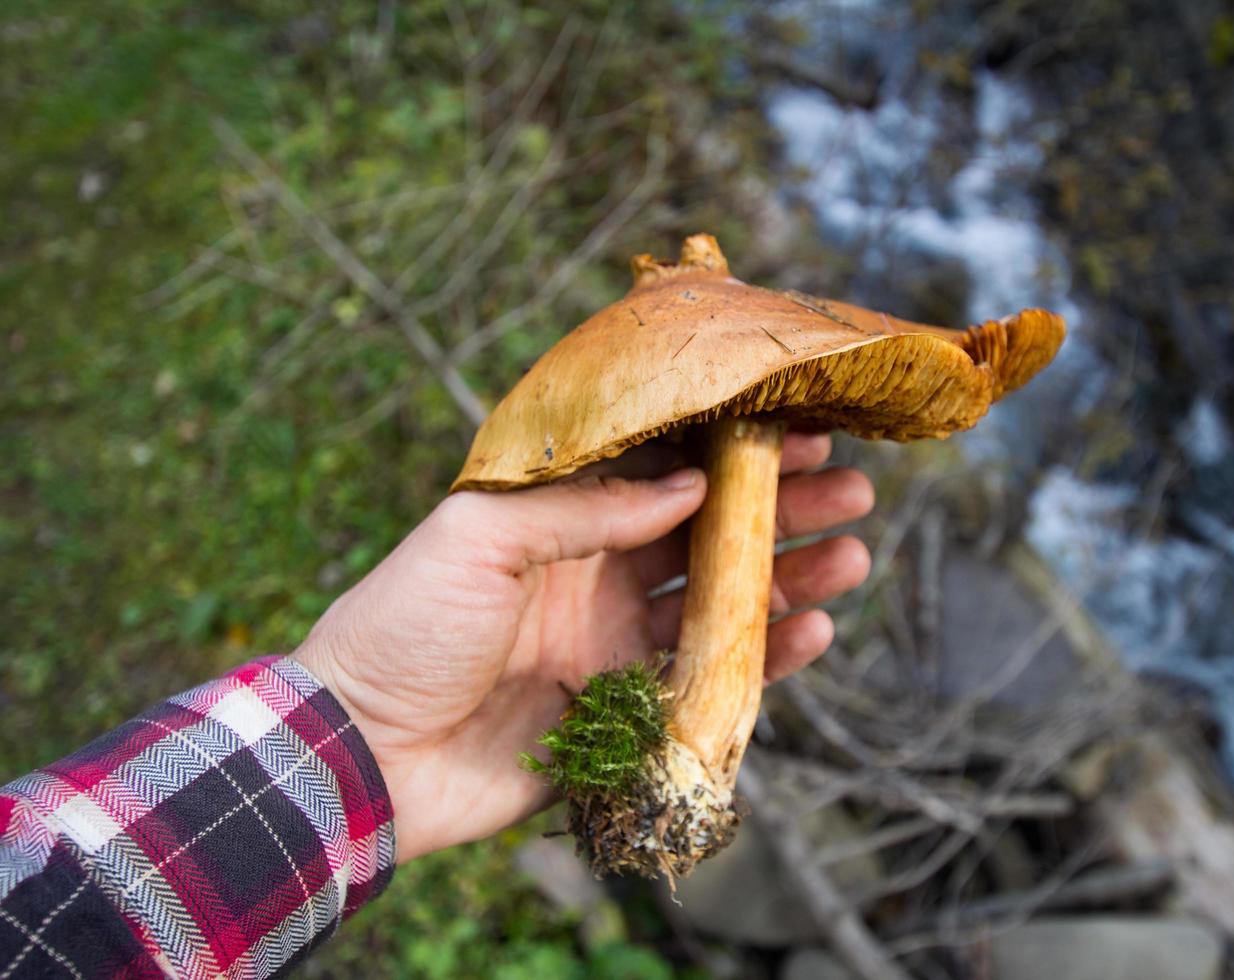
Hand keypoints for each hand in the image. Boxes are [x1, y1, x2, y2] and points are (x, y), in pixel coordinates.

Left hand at [291, 433, 872, 861]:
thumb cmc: (404, 626)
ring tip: (853, 554)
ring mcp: (614, 641)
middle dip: (780, 506)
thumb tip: (688, 485)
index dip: (730, 449)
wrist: (363, 754)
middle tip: (850, 488)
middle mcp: (596, 571)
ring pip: (722, 600)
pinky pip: (709, 678)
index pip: (661, 470)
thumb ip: (584, 509)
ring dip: (790, 576)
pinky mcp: (625, 710)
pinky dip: (765, 657)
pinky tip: (812, 630)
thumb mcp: (477, 536)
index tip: (795, 427)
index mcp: (558, 519)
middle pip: (708, 530)